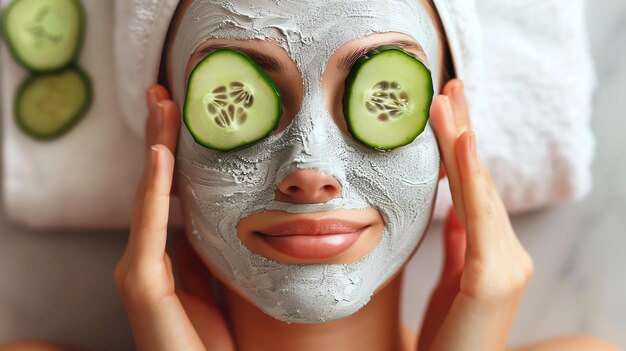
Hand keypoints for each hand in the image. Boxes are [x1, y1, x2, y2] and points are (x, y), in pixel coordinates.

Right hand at [114, 85, 233, 350]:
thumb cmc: (211, 343)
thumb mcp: (215, 287)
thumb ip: (205, 255)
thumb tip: (210, 220)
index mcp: (165, 257)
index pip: (166, 193)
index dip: (170, 152)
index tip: (179, 111)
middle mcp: (147, 258)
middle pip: (153, 186)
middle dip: (157, 138)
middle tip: (162, 93)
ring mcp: (140, 271)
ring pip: (149, 198)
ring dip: (155, 150)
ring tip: (162, 106)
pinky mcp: (141, 287)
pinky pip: (150, 231)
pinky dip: (154, 193)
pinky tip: (162, 158)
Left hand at [418, 80, 533, 350]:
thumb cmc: (448, 338)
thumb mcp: (450, 283)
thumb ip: (459, 245)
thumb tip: (454, 208)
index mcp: (494, 253)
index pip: (476, 189)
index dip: (462, 148)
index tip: (448, 109)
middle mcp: (508, 253)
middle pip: (481, 181)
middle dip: (464, 131)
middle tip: (450, 86)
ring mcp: (506, 265)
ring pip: (480, 190)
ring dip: (462, 140)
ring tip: (448, 100)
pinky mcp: (493, 278)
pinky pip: (478, 216)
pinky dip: (469, 176)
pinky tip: (460, 141)